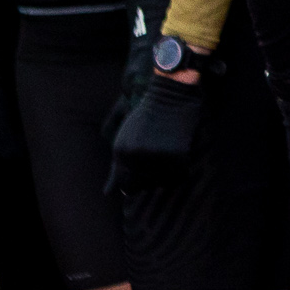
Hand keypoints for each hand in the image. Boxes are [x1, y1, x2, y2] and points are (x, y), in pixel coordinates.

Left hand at [107, 73, 204, 192]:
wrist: (171, 96)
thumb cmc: (147, 118)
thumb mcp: (125, 140)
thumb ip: (116, 168)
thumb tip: (108, 193)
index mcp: (121, 152)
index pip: (125, 185)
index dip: (134, 183)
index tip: (143, 173)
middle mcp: (136, 157)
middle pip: (143, 187)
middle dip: (150, 179)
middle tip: (158, 163)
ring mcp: (157, 157)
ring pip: (162, 184)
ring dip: (166, 176)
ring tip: (167, 156)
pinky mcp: (177, 156)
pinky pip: (179, 177)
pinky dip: (180, 172)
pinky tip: (178, 157)